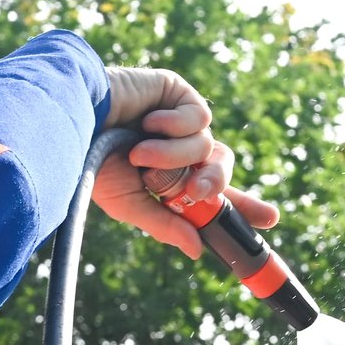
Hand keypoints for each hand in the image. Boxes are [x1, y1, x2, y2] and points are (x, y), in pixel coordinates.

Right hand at [95, 64, 279, 258]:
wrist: (74, 117)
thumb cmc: (90, 160)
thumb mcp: (129, 204)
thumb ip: (165, 224)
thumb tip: (197, 250)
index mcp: (168, 176)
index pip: (213, 194)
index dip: (242, 204)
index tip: (269, 220)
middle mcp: (178, 149)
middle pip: (221, 167)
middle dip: (215, 184)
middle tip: (199, 192)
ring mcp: (180, 121)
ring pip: (208, 148)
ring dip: (175, 157)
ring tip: (139, 155)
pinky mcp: (180, 95)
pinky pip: (199, 119)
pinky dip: (173, 127)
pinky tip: (147, 123)